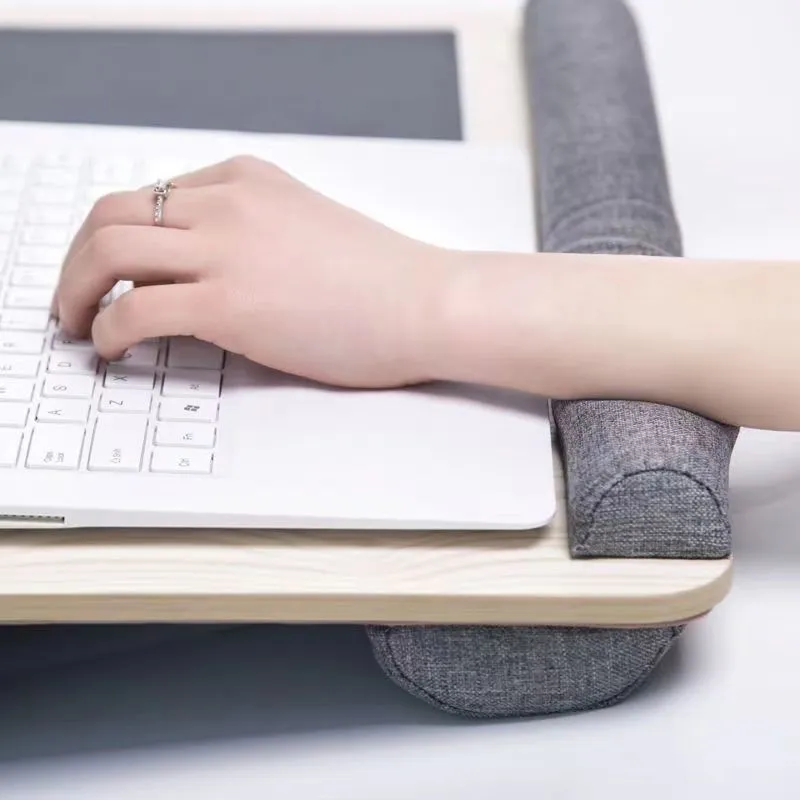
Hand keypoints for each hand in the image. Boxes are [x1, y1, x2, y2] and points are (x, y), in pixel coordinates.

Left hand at [54, 155, 456, 387]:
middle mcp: (227, 205)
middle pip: (111, 215)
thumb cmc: (384, 279)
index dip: (118, 239)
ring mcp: (226, 252)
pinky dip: (107, 331)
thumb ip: (254, 234)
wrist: (427, 303)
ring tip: (79, 325)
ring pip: (107, 252)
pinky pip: (134, 312)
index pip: (151, 198)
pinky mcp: (229, 306)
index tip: (112, 272)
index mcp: (247, 180)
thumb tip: (211, 272)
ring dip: (76, 292)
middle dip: (77, 262)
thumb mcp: (308, 228)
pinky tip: (113, 348)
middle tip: (75, 299)